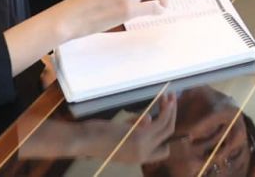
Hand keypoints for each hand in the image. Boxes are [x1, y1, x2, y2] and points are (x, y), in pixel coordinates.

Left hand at [21, 93, 176, 162]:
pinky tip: (166, 99)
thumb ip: (133, 129)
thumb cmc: (95, 136)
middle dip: (171, 115)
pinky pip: (161, 121)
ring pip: (167, 126)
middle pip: (167, 134)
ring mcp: (142, 147)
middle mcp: (142, 155)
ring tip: (170, 96)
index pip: (162, 151)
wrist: (83, 140)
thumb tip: (147, 118)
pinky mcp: (140, 136)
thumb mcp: (118, 135)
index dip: (165, 132)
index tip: (163, 115)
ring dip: (171, 109)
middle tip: (171, 100)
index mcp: (137, 158)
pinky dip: (166, 109)